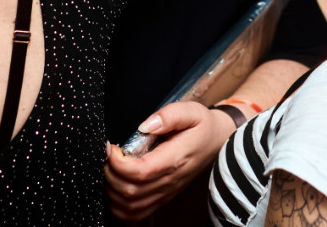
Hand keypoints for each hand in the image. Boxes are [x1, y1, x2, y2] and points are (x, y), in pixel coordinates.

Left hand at [104, 101, 237, 220]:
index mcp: (175, 159)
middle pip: (130, 192)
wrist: (218, 142)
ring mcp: (166, 192)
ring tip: (110, 169)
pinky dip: (119, 206)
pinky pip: (136, 213)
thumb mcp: (191, 111)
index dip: (118, 163)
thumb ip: (168, 115)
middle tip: (107, 156)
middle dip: (110, 174)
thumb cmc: (202, 126)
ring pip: (130, 207)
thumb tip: (144, 126)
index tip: (111, 147)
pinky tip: (116, 188)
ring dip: (112, 191)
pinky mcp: (163, 197)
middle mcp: (170, 181)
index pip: (140, 172)